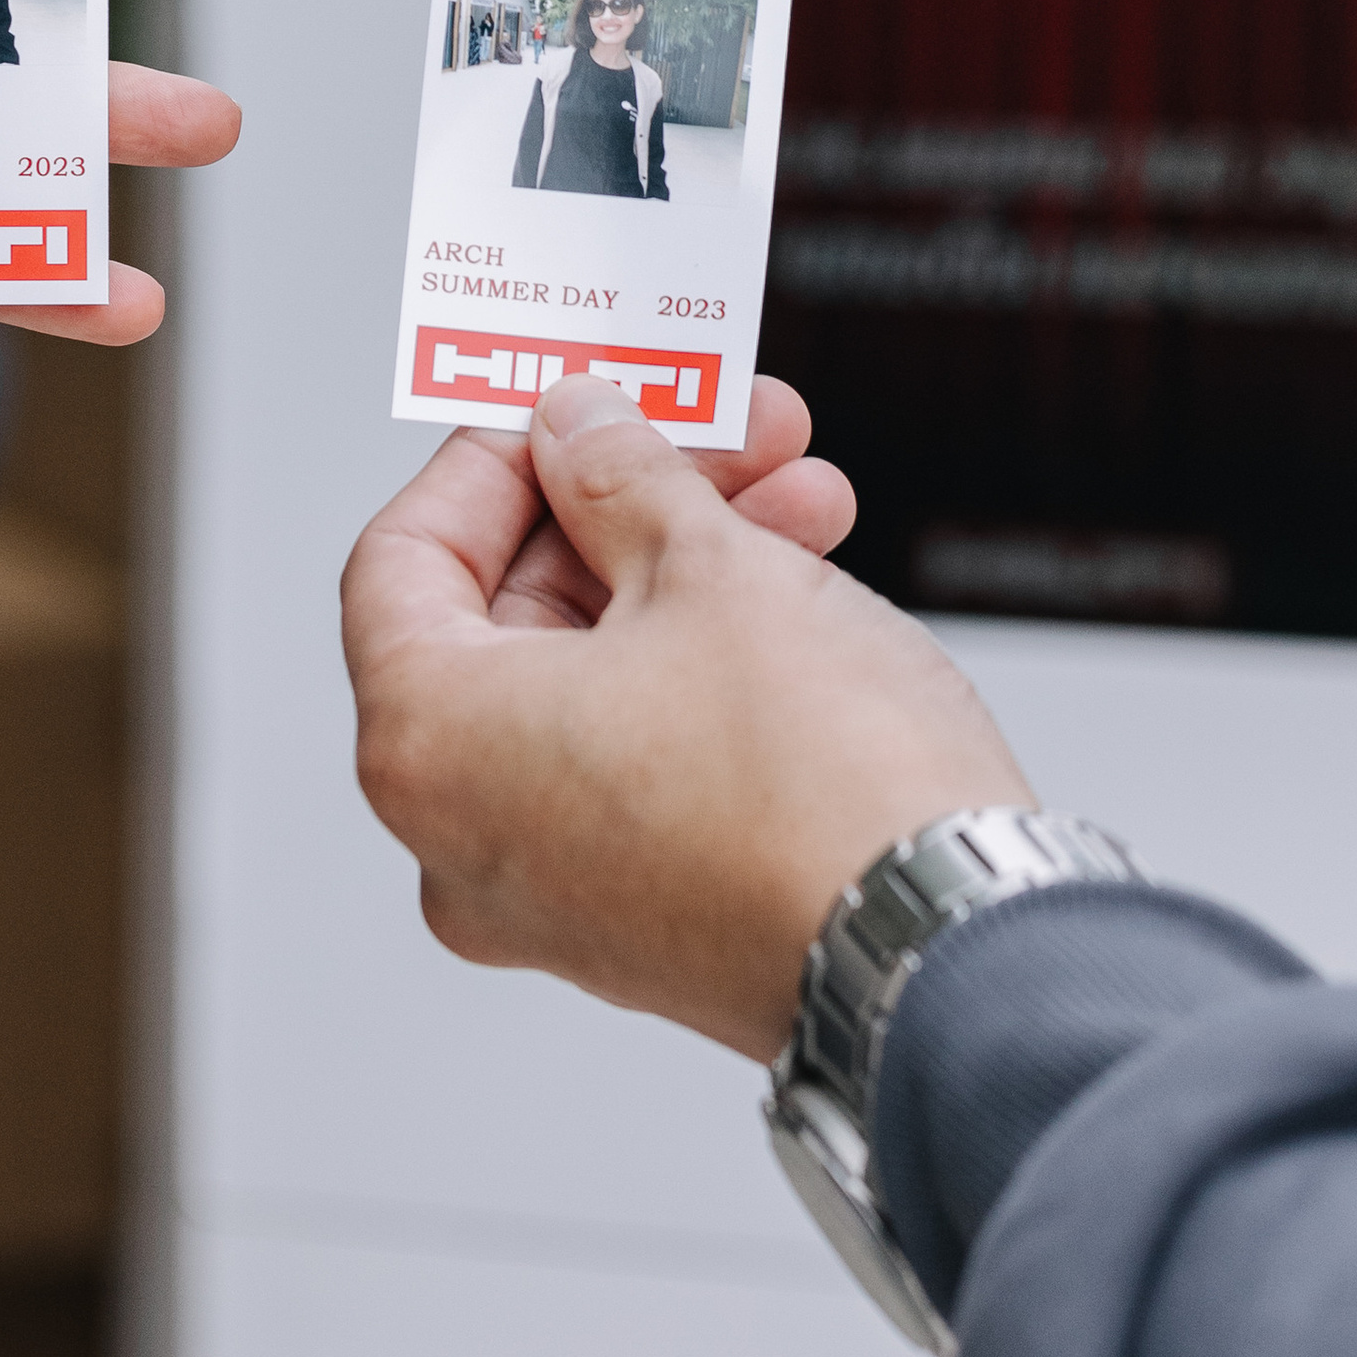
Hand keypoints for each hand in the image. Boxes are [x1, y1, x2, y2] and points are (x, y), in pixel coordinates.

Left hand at [341, 376, 1030, 1060]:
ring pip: (595, 681)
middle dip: (628, 503)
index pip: (403, 560)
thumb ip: (617, 477)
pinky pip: (641, 757)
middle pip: (512, 615)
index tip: (574, 405)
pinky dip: (701, 667)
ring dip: (689, 568)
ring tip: (801, 494)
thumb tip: (575, 434)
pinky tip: (799, 587)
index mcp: (429, 745)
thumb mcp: (706, 565)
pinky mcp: (647, 919)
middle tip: (726, 429)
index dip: (494, 462)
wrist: (953, 952)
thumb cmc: (816, 788)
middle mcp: (464, 837)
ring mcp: (554, 891)